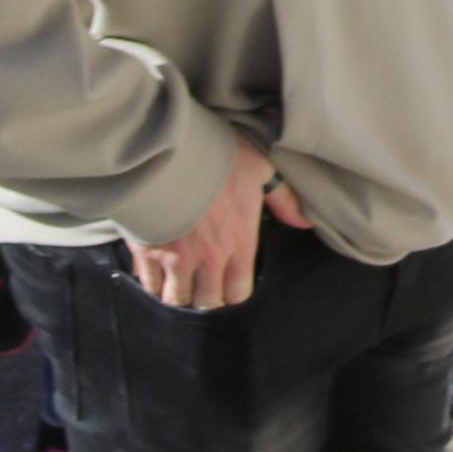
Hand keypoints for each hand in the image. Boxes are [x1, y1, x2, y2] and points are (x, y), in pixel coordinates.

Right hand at [123, 128, 306, 311]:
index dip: (234, 290)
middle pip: (208, 301)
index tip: (229, 279)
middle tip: (202, 280)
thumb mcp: (260, 170)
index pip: (238, 292)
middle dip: (206, 295)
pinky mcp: (147, 252)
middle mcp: (209, 258)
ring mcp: (175, 259)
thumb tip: (305, 222)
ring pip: (176, 298)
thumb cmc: (218, 157)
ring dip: (178, 292)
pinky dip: (152, 281)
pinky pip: (149, 284)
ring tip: (178, 279)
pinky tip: (155, 269)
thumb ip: (283, 199)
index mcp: (239, 242)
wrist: (170, 150)